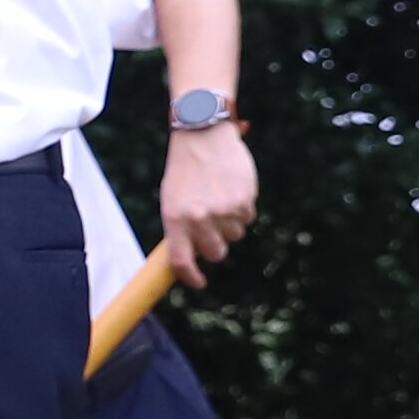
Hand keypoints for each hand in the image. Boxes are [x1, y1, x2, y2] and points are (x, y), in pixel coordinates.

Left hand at [155, 119, 256, 281]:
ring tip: (218, 199)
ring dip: (229, 224)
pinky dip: (241, 210)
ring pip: (234, 236)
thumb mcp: (171, 199)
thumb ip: (180, 228)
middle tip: (210, 227)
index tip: (198, 282)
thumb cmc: (184, 170)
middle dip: (214, 246)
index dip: (190, 277)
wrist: (204, 136)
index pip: (181, 261)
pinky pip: (247, 219)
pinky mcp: (245, 201)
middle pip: (215, 254)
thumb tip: (189, 256)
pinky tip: (231, 191)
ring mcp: (224, 211)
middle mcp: (199, 218)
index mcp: (175, 218)